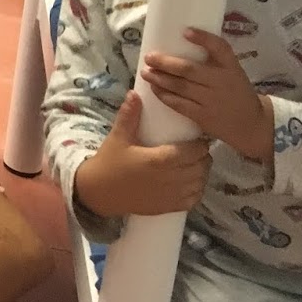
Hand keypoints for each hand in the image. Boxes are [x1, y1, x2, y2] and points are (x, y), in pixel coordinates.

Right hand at [72, 90, 211, 218]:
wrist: (99, 192)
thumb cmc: (109, 162)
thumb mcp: (118, 137)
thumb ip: (129, 115)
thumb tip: (134, 93)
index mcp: (160, 160)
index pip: (193, 151)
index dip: (200, 145)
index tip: (198, 138)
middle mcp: (171, 179)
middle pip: (200, 167)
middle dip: (203, 157)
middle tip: (197, 149)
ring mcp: (172, 195)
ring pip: (200, 183)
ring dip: (202, 173)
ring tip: (196, 164)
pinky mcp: (169, 207)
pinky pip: (193, 199)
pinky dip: (197, 189)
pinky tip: (192, 182)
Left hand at [142, 28, 274, 160]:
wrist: (253, 125)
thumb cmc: (237, 92)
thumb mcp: (232, 72)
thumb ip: (214, 60)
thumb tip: (181, 39)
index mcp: (231, 68)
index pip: (221, 49)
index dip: (204, 38)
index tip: (186, 31)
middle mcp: (221, 82)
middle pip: (189, 69)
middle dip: (165, 62)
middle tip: (149, 57)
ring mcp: (212, 101)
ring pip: (180, 87)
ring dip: (159, 78)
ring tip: (145, 72)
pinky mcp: (203, 117)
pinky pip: (179, 104)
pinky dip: (164, 95)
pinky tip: (154, 88)